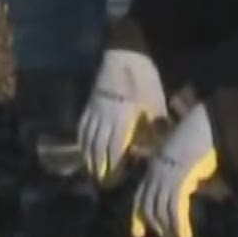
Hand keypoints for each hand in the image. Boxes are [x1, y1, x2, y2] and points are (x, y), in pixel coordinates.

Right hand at [77, 48, 166, 185]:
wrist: (125, 55)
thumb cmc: (145, 79)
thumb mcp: (155, 104)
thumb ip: (153, 127)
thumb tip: (153, 147)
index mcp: (122, 119)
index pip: (114, 149)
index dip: (113, 166)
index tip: (115, 180)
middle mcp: (104, 118)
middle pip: (98, 147)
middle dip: (99, 166)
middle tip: (102, 182)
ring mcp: (94, 111)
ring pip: (87, 138)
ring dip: (89, 156)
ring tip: (92, 170)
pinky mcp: (89, 103)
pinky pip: (82, 126)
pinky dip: (82, 140)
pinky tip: (83, 147)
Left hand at [131, 103, 217, 236]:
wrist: (205, 124)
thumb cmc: (199, 136)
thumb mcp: (186, 155)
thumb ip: (184, 171)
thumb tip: (191, 185)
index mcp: (156, 166)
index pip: (142, 196)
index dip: (139, 216)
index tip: (137, 233)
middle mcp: (156, 173)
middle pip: (150, 206)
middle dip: (157, 225)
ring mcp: (166, 177)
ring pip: (162, 211)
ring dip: (170, 230)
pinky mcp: (179, 180)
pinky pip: (175, 209)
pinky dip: (179, 226)